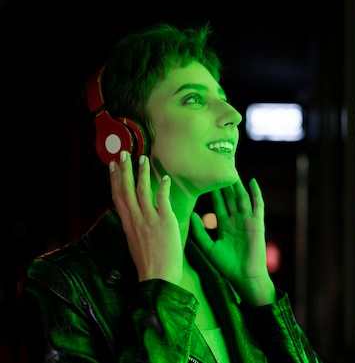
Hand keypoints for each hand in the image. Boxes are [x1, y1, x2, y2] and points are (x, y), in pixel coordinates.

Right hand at [109, 151, 181, 282]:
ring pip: (143, 191)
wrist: (158, 278)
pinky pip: (163, 200)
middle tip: (123, 153)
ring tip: (143, 159)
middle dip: (124, 170)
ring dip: (142, 173)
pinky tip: (165, 178)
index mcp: (128, 225)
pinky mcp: (165, 222)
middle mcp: (136, 220)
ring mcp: (149, 220)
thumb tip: (138, 216)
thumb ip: (137, 227)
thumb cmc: (151, 264)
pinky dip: (163, 187)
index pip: (117, 198)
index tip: (111, 166)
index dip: (114, 180)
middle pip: (126, 190)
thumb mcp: (137, 242)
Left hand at [189, 178, 275, 305]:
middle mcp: (236, 220)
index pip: (218, 204)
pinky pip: (257, 205)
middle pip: (230, 198)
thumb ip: (200, 232)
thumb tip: (191, 215)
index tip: (205, 178)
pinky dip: (255, 193)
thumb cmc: (227, 266)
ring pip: (242, 198)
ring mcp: (248, 221)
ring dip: (238, 185)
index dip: (213, 191)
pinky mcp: (257, 223)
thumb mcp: (209, 248)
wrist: (245, 277)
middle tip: (219, 167)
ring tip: (232, 170)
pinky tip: (252, 181)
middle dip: (225, 184)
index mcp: (225, 226)